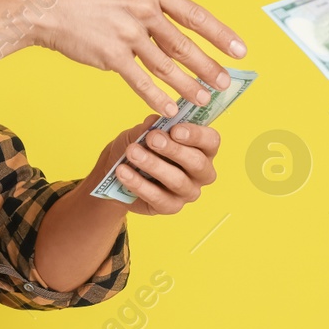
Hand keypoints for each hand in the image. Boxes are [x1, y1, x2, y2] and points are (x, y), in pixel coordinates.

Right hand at [27, 0, 244, 117]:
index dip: (221, 35)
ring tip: (204, 100)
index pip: (195, 15)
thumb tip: (176, 29)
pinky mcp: (112, 56)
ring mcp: (128, 33)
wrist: (46, 4)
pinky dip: (157, 98)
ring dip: (188, 86)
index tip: (240, 51)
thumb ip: (150, 5)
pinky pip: (141, 82)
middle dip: (209, 67)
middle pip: (185, 44)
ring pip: (167, 67)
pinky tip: (170, 110)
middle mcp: (143, 9)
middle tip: (226, 83)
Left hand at [91, 115, 220, 215]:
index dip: (196, 135)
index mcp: (202, 148)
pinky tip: (123, 172)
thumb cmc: (140, 146)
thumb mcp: (143, 131)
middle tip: (152, 139)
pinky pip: (158, 197)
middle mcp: (201, 172)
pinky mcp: (171, 207)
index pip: (211, 141)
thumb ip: (152, 126)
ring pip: (177, 180)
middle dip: (174, 150)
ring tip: (132, 153)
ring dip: (154, 165)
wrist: (118, 170)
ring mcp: (188, 192)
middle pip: (197, 163)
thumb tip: (155, 121)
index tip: (175, 130)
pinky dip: (139, 184)